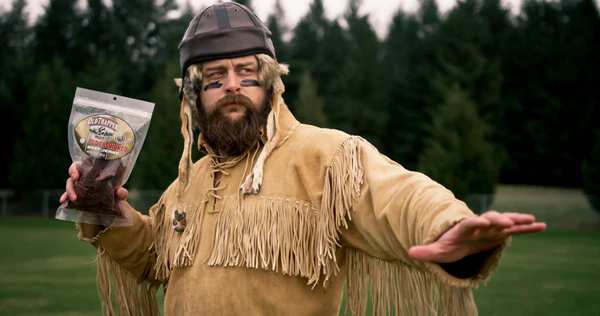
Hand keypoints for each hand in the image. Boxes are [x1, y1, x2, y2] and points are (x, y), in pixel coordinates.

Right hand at [59, 162, 128, 203]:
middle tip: (75, 189)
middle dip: (71, 182)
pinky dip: (65, 197)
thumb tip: (121, 192)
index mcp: (92, 170)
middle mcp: (84, 176)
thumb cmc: (116, 192)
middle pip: (72, 175)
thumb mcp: (119, 192)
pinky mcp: (77, 194)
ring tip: (73, 199)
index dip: (75, 169)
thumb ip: (121, 192)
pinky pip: (68, 194)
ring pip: (70, 185)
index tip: (76, 175)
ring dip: (69, 191)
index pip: (79, 165)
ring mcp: (79, 185)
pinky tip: (63, 202)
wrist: (114, 203)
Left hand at [408, 211, 545, 262]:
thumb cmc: (448, 245)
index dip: (475, 223)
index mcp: (463, 228)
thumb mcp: (437, 251)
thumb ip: (426, 251)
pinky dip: (527, 228)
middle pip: (489, 220)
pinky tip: (542, 225)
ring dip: (516, 220)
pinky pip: (515, 230)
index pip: (468, 224)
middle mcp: (479, 225)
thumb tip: (411, 253)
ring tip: (532, 220)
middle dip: (498, 220)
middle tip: (507, 222)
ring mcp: (491, 228)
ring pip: (505, 222)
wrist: (457, 239)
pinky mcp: (500, 233)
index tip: (482, 222)